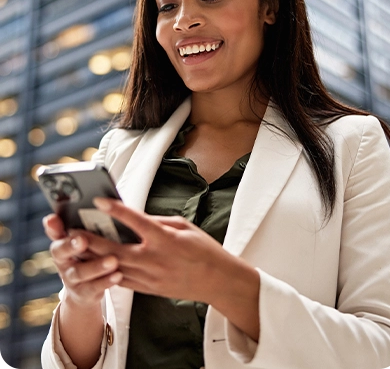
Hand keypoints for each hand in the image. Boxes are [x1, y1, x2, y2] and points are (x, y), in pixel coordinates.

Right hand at [42, 214, 122, 307]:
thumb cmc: (89, 254)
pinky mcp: (84, 293)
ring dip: (96, 266)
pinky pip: (94, 288)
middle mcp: (63, 260)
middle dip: (71, 245)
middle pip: (62, 251)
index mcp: (62, 242)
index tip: (54, 218)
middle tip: (83, 239)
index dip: (52, 226)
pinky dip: (105, 281)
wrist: (85, 290)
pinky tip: (118, 274)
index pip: (54, 232)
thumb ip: (87, 223)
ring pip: (80, 272)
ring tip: (113, 260)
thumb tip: (100, 201)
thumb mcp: (85, 237)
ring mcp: (71, 278)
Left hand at [71, 197, 231, 303]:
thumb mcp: (184, 226)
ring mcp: (150, 277)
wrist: (216, 281)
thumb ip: (158, 221)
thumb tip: (136, 218)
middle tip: (72, 230)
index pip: (136, 222)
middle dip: (90, 240)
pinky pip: (122, 281)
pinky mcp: (148, 289)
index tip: (99, 201)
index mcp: (165, 239)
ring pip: (114, 268)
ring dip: (93, 258)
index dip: (116, 210)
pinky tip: (95, 264)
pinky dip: (107, 271)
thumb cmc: (203, 249)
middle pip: (115, 250)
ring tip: (77, 248)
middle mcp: (154, 259)